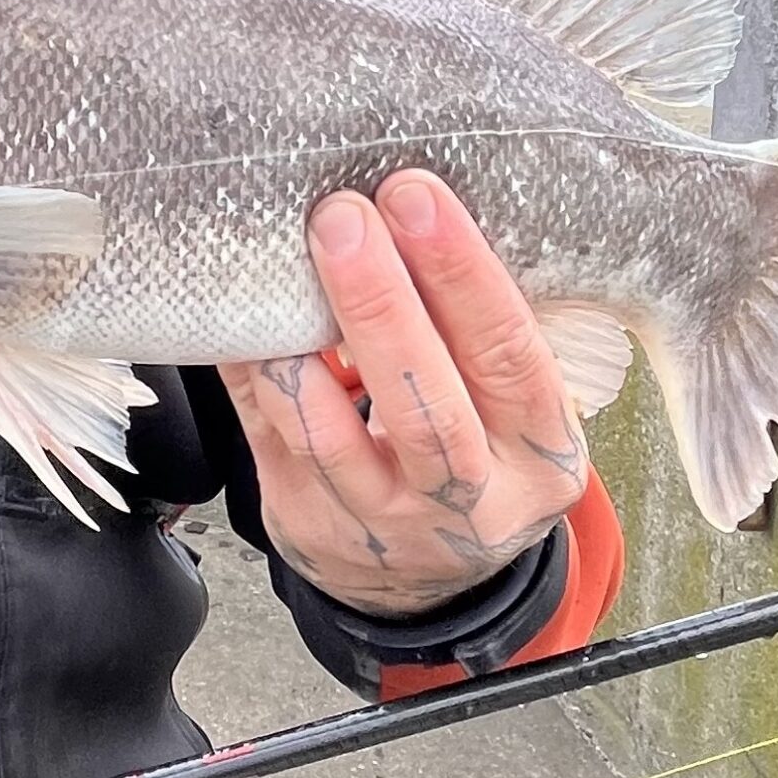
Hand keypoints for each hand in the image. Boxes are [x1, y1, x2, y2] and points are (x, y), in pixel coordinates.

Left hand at [219, 171, 587, 617]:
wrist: (424, 580)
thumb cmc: (476, 456)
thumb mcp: (515, 412)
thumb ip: (484, 333)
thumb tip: (417, 206)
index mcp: (539, 459)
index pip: (510, 360)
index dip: (464, 276)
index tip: (417, 197)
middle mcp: (467, 503)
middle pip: (422, 408)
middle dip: (380, 303)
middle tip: (342, 217)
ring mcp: (379, 525)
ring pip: (328, 435)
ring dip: (298, 343)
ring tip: (279, 263)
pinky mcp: (305, 523)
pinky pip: (267, 434)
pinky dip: (251, 368)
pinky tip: (238, 312)